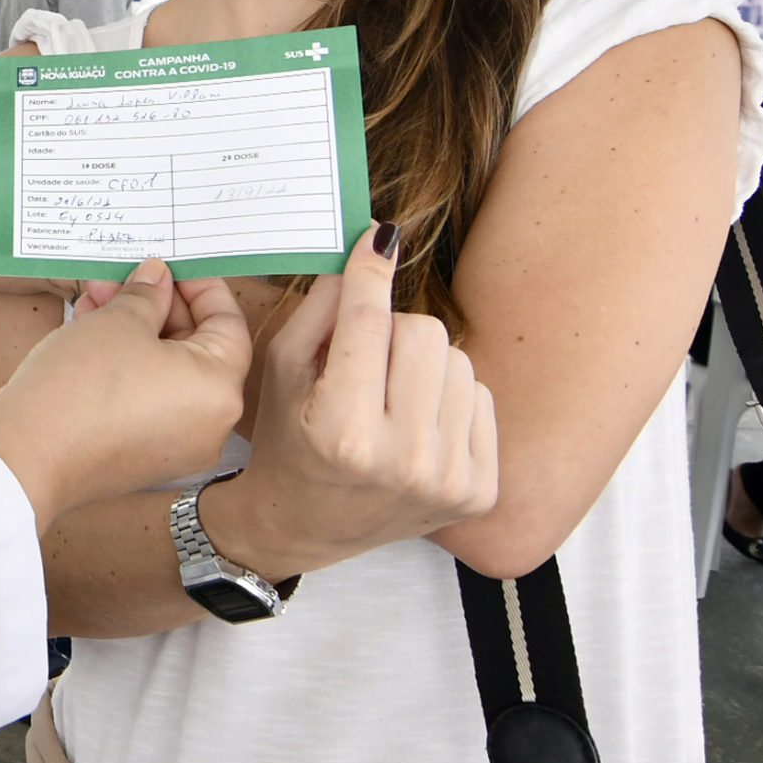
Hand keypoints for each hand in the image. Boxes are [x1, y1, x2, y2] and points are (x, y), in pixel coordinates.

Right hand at [0, 260, 248, 532]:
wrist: (27, 455)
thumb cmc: (83, 384)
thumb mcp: (119, 320)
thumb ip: (147, 294)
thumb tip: (158, 278)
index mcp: (219, 390)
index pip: (228, 324)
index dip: (199, 286)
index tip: (170, 265)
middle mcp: (209, 426)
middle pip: (194, 350)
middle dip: (155, 307)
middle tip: (121, 277)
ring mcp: (175, 447)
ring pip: (165, 374)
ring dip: (134, 332)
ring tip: (93, 301)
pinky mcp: (141, 458)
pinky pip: (146, 401)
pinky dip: (127, 368)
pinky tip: (89, 336)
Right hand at [200, 226, 497, 579]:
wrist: (303, 526)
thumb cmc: (286, 442)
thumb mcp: (282, 372)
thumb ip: (323, 308)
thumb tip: (373, 248)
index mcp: (344, 432)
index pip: (370, 324)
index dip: (371, 272)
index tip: (380, 236)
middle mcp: (403, 460)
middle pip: (424, 332)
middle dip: (392, 331)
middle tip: (366, 358)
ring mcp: (448, 479)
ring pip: (458, 361)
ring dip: (422, 365)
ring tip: (390, 396)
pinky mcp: (479, 491)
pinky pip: (481, 398)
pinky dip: (447, 399)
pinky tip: (416, 425)